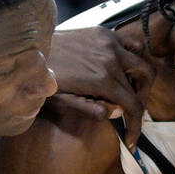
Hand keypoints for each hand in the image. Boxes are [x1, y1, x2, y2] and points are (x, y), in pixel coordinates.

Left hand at [46, 27, 152, 145]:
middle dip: (141, 100)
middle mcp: (111, 59)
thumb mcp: (64, 102)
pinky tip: (124, 66)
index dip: (136, 126)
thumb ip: (93, 109)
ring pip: (142, 62)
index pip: (133, 104)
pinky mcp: (104, 33)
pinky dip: (134, 56)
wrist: (30, 50)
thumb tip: (118, 112)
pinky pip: (131, 43)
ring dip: (141, 79)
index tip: (131, 140)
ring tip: (129, 90)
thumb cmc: (43, 79)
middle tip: (131, 112)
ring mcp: (109, 43)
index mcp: (102, 80)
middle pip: (144, 81)